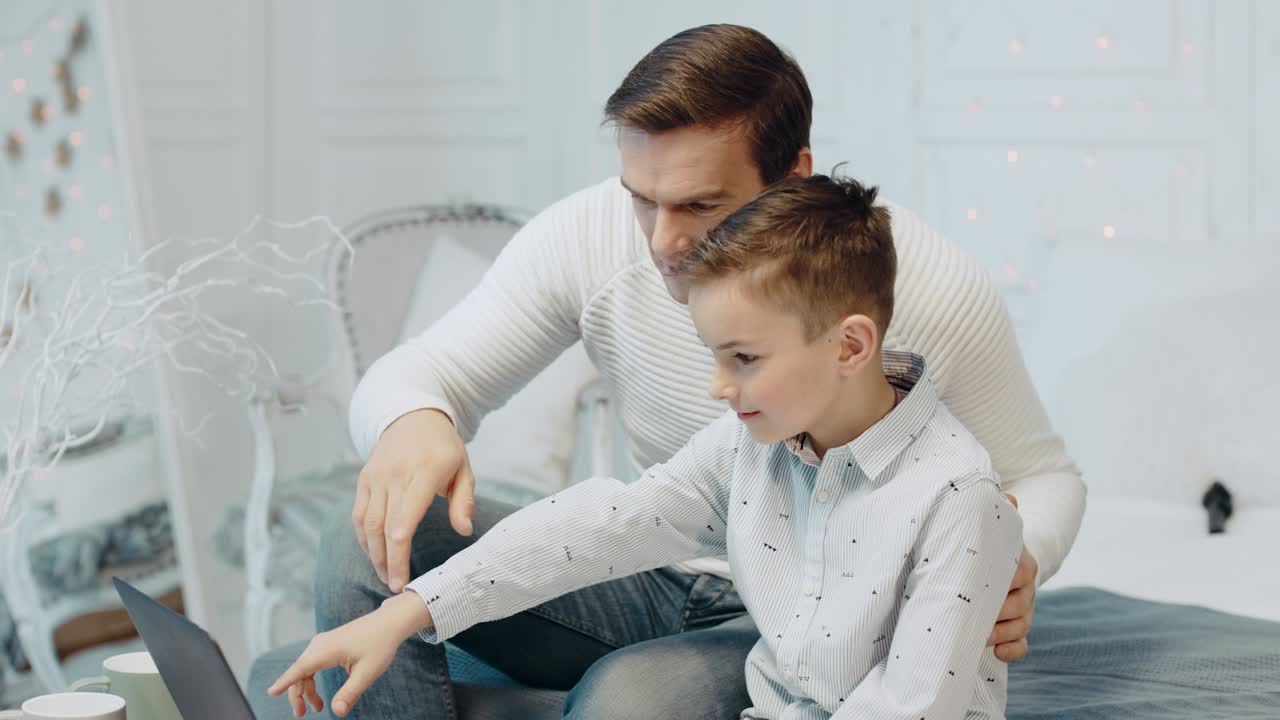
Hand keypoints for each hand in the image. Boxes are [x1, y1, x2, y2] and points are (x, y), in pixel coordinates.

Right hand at [267, 594, 431, 716]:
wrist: (389, 622)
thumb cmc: (380, 644)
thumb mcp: (367, 673)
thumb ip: (350, 693)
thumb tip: (337, 712)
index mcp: (327, 650)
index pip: (300, 669)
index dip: (285, 682)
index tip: (271, 692)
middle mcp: (320, 644)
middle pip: (299, 672)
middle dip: (297, 694)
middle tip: (301, 715)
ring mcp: (322, 643)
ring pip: (305, 669)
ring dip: (306, 689)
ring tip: (317, 708)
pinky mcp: (327, 644)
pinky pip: (312, 664)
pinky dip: (312, 679)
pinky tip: (317, 692)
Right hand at [353, 408, 475, 591]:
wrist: (412, 417)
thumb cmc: (444, 449)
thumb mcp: (463, 469)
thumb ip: (464, 501)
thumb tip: (465, 531)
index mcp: (424, 470)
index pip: (406, 513)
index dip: (400, 547)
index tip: (403, 575)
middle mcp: (395, 473)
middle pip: (385, 525)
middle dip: (388, 560)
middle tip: (395, 586)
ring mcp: (376, 476)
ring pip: (368, 522)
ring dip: (374, 554)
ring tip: (385, 576)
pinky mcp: (364, 479)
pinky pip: (359, 514)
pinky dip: (363, 538)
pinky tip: (373, 555)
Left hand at [989, 494, 1036, 661]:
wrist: (995, 561)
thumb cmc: (986, 544)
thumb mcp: (991, 528)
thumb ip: (997, 515)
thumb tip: (1007, 496)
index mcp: (1021, 562)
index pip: (1020, 573)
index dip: (1003, 583)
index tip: (979, 588)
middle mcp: (1026, 587)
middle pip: (1021, 604)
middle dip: (1000, 613)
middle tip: (974, 616)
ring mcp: (1023, 609)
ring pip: (1022, 625)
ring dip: (1003, 634)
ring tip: (981, 636)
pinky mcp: (1017, 628)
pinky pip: (1022, 644)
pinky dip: (1013, 651)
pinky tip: (997, 653)